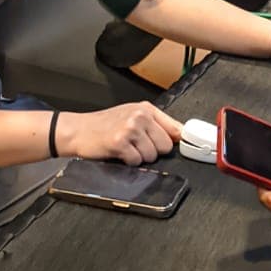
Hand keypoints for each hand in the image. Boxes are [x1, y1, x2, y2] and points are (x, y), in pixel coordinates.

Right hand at [57, 102, 181, 164]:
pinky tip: (119, 153)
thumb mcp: (132, 116)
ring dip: (139, 157)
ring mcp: (130, 128)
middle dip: (153, 151)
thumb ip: (157, 124)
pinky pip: (136, 161)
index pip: (175, 128)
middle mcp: (140, 116)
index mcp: (146, 109)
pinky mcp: (119, 142)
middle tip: (137, 146)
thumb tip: (181, 136)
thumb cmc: (104, 124)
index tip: (191, 149)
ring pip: (152, 156)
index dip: (182, 142)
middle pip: (165, 146)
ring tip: (126, 148)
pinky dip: (128, 162)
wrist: (78, 130)